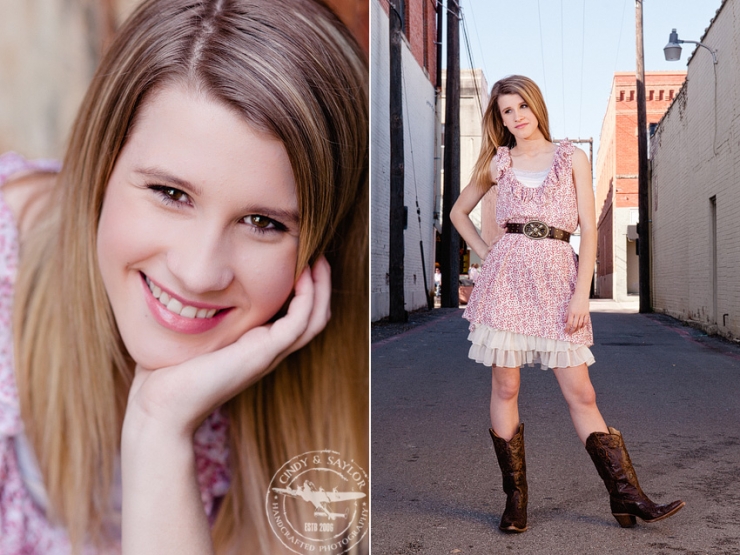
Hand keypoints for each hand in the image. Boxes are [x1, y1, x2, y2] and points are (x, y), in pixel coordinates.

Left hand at [124, 256, 331, 434]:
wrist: (163, 407)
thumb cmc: (169, 374)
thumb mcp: (193, 335)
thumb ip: (200, 314)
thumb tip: (184, 287)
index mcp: (256, 346)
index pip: (297, 317)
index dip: (306, 290)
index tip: (301, 260)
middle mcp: (268, 351)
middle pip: (314, 317)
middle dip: (321, 286)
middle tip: (319, 257)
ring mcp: (268, 354)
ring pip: (314, 319)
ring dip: (320, 288)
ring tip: (318, 262)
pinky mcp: (262, 354)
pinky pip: (298, 323)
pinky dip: (307, 297)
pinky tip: (302, 276)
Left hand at [564, 293, 588, 334]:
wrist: (581, 295)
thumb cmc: (574, 300)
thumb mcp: (568, 307)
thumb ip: (567, 315)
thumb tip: (565, 321)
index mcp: (571, 312)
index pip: (569, 323)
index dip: (567, 328)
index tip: (566, 331)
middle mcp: (577, 314)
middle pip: (575, 325)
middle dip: (572, 330)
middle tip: (570, 333)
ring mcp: (583, 314)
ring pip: (580, 324)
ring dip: (577, 329)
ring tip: (575, 331)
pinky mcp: (587, 313)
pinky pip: (586, 321)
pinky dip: (583, 325)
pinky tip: (581, 327)